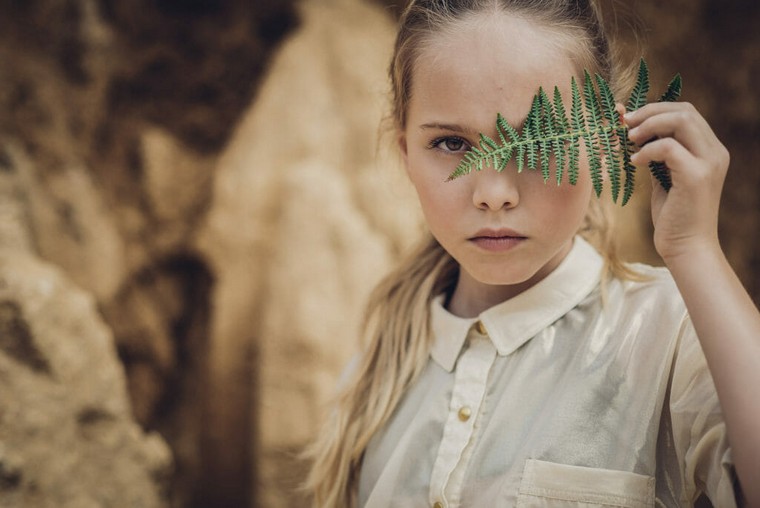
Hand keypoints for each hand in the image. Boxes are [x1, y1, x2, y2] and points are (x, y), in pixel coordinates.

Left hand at [623, 102, 729, 262]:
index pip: (687, 112)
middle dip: (650, 112)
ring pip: (681, 121)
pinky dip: (647, 150)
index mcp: (709, 150)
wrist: (687, 247)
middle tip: (625, 124)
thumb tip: (637, 133)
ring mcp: (709, 163)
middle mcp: (715, 152)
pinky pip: (669, 147)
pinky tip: (634, 162)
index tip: (629, 119)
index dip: (656, 109)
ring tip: (629, 139)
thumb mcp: (666, 177)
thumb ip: (660, 155)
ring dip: (648, 125)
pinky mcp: (696, 176)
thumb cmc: (674, 215)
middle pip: (685, 111)